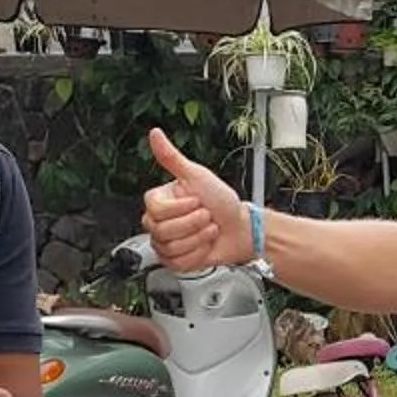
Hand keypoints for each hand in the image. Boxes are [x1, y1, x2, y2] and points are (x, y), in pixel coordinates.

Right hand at [142, 130, 252, 271]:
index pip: (155, 209)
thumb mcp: (198, 175)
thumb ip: (172, 157)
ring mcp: (165, 242)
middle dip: (193, 223)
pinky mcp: (175, 260)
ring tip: (208, 229)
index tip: (197, 201)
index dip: (180, 208)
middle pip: (161, 230)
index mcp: (160, 200)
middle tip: (207, 216)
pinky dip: (198, 254)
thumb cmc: (222, 201)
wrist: (241, 228)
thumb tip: (155, 134)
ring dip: (198, 238)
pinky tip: (205, 244)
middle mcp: (159, 221)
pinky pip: (178, 262)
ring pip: (171, 247)